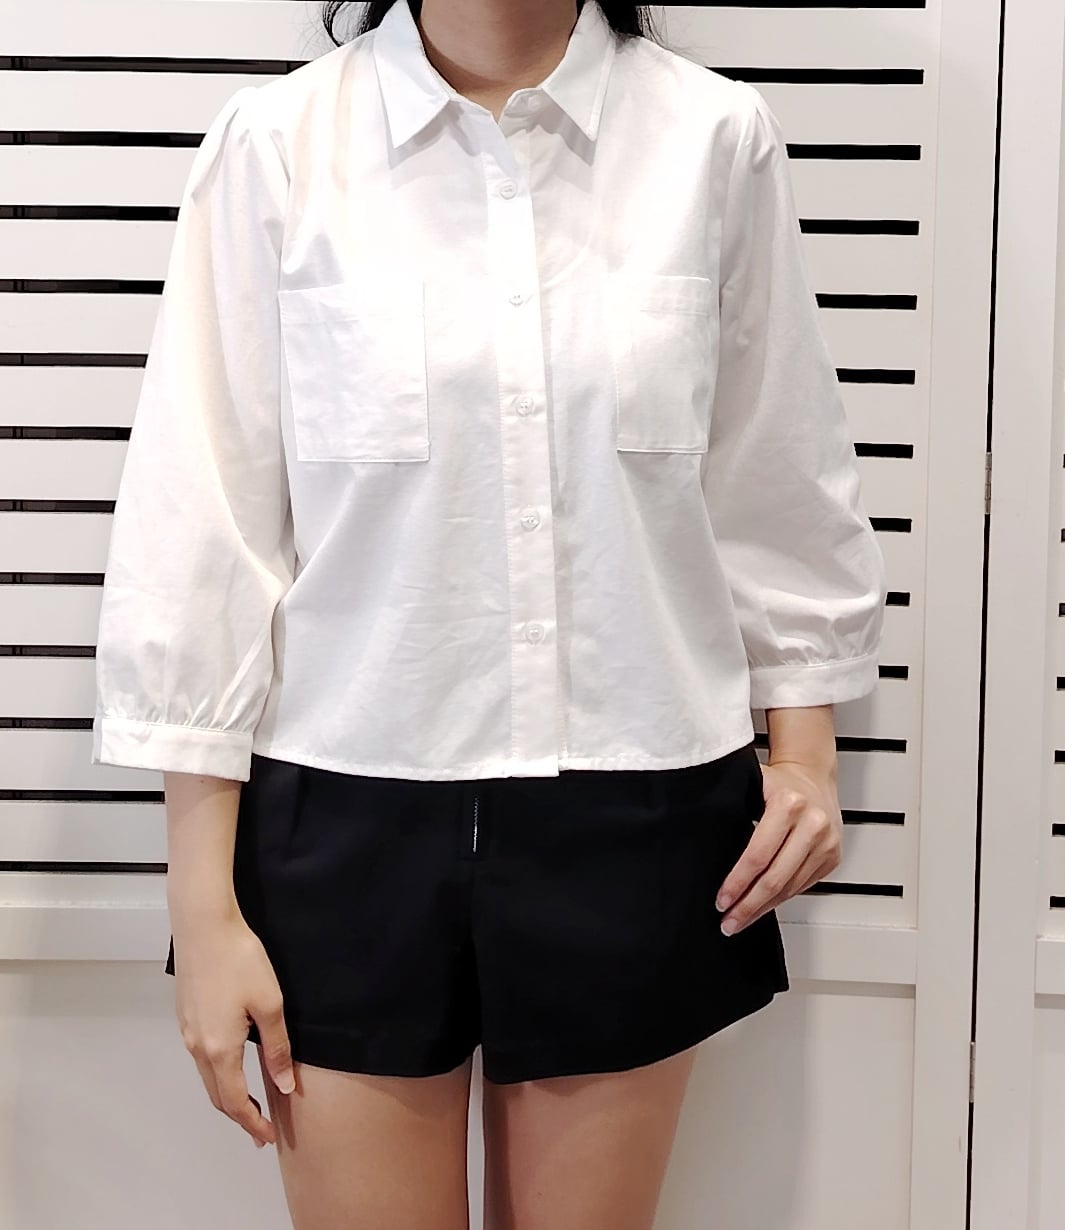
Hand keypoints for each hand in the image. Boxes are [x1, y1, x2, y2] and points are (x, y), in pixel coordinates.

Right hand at [171, 912, 296, 1147]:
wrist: (203, 926)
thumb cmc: (239, 960)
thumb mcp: (269, 1004)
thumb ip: (277, 1048)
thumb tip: (284, 1084)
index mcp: (219, 1049)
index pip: (234, 1102)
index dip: (251, 1123)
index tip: (266, 1136)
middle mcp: (197, 1046)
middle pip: (217, 1095)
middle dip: (238, 1116)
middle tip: (260, 1130)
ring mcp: (187, 1031)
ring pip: (207, 1076)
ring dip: (227, 1094)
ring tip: (249, 1103)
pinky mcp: (186, 1015)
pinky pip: (201, 1057)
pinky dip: (218, 1073)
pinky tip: (232, 1066)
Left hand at [714, 757, 842, 935]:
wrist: (812, 775)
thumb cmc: (777, 782)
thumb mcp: (751, 785)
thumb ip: (730, 809)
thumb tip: (701, 845)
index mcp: (788, 804)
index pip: (757, 855)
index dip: (737, 883)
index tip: (721, 900)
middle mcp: (812, 824)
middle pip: (775, 878)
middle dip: (748, 905)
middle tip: (728, 921)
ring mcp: (826, 843)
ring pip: (790, 887)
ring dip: (764, 908)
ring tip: (741, 919)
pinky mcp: (833, 857)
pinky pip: (802, 886)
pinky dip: (781, 899)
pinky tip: (764, 905)